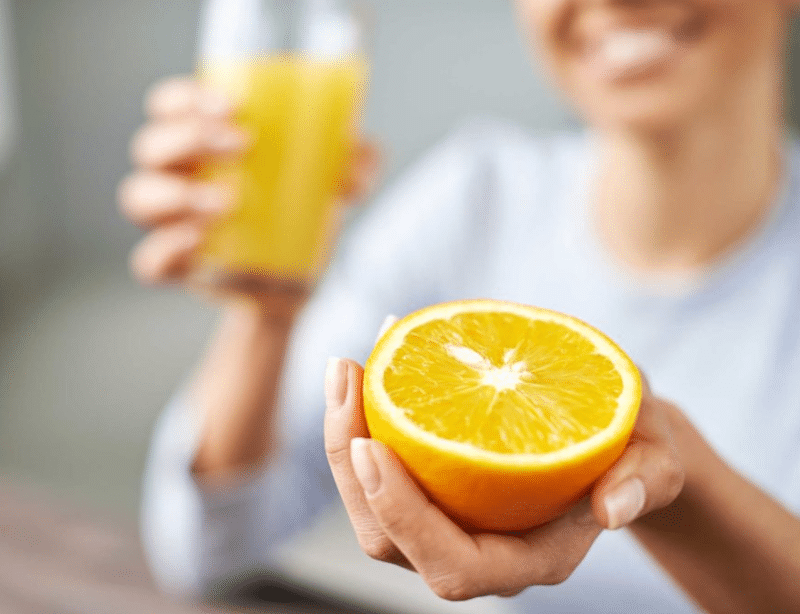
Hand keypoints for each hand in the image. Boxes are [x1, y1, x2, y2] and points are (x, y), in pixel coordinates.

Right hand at [118, 76, 379, 316]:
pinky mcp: (179, 267)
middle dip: (189, 138)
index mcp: (206, 143)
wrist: (296, 281)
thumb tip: (354, 161)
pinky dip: (167, 249)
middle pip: (151, 146)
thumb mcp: (338, 182)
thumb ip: (358, 161)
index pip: (170, 106)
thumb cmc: (303, 212)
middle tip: (241, 145)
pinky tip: (199, 242)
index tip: (231, 106)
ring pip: (139, 197)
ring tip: (226, 203)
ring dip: (176, 194)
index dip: (186, 99)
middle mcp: (179, 178)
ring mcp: (173, 224)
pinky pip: (149, 261)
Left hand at [324, 350, 684, 599]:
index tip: (375, 445)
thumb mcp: (657, 454)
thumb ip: (647, 478)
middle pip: (389, 539)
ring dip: (346, 436)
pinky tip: (375, 359)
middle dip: (351, 465)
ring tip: (348, 366)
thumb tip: (615, 507)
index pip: (454, 566)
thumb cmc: (639, 448)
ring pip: (371, 506)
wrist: (619, 438)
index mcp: (531, 558)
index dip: (405, 516)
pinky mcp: (435, 487)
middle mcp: (480, 551)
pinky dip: (367, 418)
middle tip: (347, 377)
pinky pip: (384, 466)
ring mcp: (451, 521)